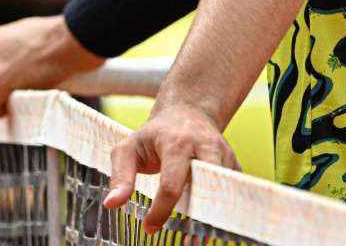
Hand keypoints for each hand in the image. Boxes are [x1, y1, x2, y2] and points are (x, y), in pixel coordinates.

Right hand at [0, 15, 102, 121]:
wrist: (81, 44)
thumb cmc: (39, 57)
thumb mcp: (2, 81)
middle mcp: (16, 40)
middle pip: (3, 74)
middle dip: (6, 94)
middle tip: (11, 110)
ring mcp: (37, 46)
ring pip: (25, 78)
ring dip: (27, 93)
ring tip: (33, 104)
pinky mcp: (56, 53)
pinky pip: (44, 76)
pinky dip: (45, 88)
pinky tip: (49, 96)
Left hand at [103, 103, 239, 233]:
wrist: (188, 112)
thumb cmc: (154, 135)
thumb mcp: (129, 146)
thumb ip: (120, 174)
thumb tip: (112, 204)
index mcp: (176, 143)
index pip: (171, 183)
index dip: (161, 210)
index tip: (149, 228)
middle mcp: (205, 147)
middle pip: (207, 185)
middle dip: (199, 215)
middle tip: (188, 243)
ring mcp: (224, 155)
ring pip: (224, 191)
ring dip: (212, 219)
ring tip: (197, 242)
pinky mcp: (234, 165)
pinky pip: (232, 192)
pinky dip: (222, 212)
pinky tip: (207, 230)